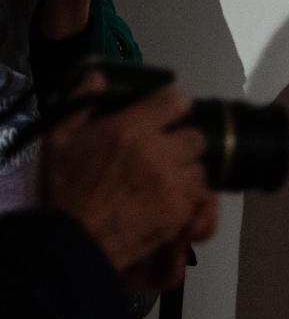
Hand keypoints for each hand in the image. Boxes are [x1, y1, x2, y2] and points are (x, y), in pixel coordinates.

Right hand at [42, 73, 217, 290]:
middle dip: (182, 143)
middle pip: (196, 136)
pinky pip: (199, 197)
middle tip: (162, 155)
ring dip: (186, 173)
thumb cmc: (63, 191)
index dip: (173, 105)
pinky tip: (167, 202)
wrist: (72, 242)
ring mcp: (173, 182)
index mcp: (131, 129)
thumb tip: (98, 76)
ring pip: (200, 168)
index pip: (176, 100)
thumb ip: (80, 104)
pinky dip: (188, 199)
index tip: (166, 114)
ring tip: (164, 182)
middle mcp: (159, 152)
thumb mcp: (58, 141)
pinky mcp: (180, 211)